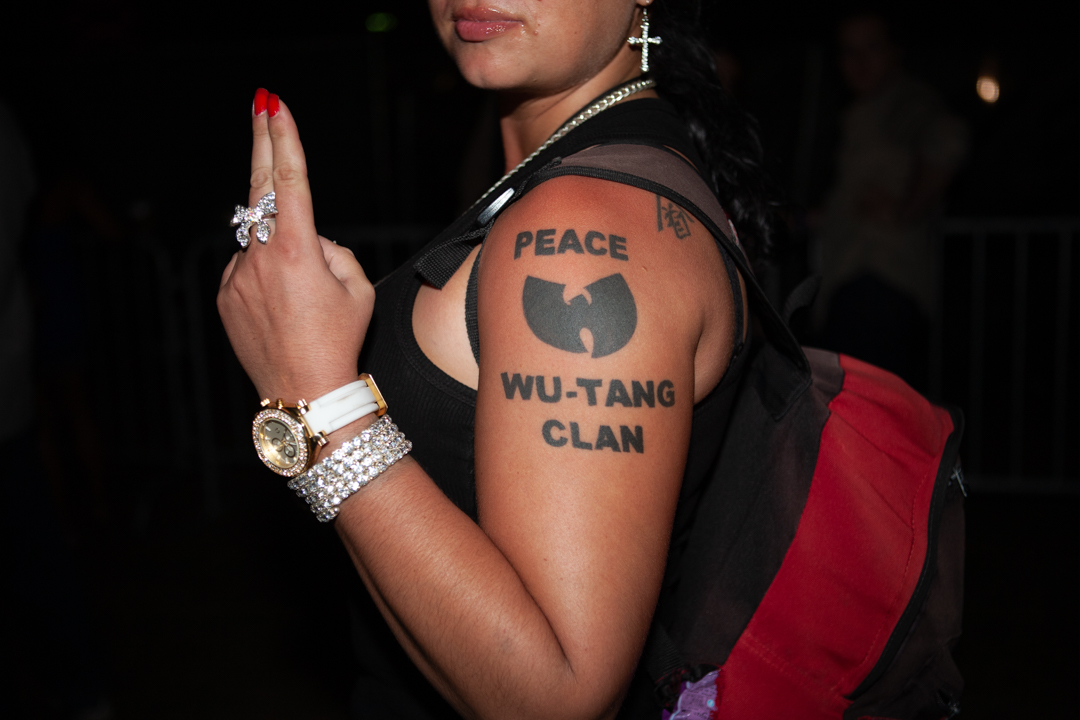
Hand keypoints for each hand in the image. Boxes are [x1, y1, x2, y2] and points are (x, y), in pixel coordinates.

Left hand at [218, 90, 373, 402]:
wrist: (305, 392)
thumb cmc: (339, 341)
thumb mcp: (357, 288)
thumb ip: (334, 250)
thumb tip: (309, 238)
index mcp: (297, 251)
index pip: (289, 181)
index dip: (284, 140)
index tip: (276, 107)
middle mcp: (261, 257)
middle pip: (260, 189)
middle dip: (262, 143)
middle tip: (261, 103)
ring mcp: (237, 277)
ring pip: (262, 242)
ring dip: (282, 251)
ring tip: (302, 299)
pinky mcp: (226, 296)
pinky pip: (249, 269)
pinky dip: (266, 277)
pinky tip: (283, 311)